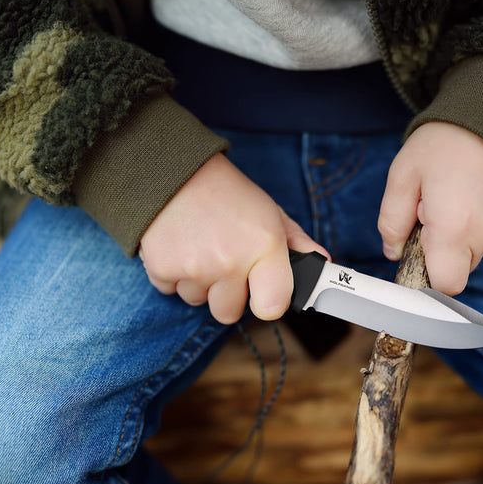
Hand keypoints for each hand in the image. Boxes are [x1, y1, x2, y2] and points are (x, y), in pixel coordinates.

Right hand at [139, 153, 328, 323]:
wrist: (174, 171)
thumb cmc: (228, 194)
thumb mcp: (269, 211)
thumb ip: (297, 242)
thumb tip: (321, 264)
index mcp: (264, 246)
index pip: (272, 308)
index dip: (267, 302)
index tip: (263, 291)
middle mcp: (230, 261)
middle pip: (229, 312)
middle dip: (227, 294)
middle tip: (224, 260)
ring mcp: (194, 268)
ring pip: (198, 300)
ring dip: (199, 282)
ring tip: (199, 246)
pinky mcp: (161, 268)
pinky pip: (171, 290)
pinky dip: (173, 274)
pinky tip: (180, 246)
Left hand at [378, 122, 482, 295]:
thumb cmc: (445, 142)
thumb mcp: (402, 176)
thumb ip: (392, 221)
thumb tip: (392, 251)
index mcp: (454, 228)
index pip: (443, 285)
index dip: (424, 275)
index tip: (414, 250)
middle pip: (454, 271)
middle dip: (436, 251)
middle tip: (429, 210)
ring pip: (467, 256)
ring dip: (453, 238)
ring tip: (449, 198)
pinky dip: (470, 228)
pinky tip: (465, 197)